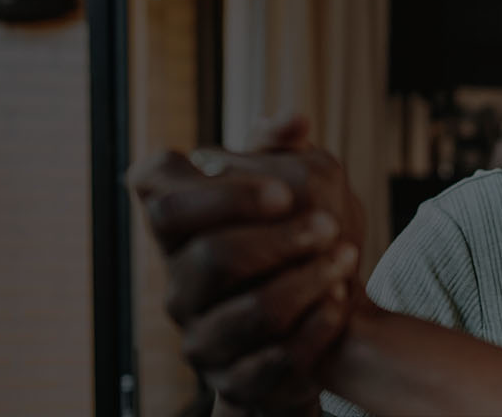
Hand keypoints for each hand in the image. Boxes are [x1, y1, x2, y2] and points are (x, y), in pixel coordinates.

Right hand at [128, 115, 366, 413]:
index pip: (155, 193)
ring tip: (346, 259)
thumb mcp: (283, 196)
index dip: (217, 192)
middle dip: (279, 239)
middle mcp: (178, 285)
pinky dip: (315, 327)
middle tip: (330, 224)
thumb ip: (281, 156)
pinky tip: (342, 303)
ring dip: (306, 281)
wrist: (298, 336)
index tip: (282, 191)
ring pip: (249, 312)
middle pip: (211, 257)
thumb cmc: (285, 251)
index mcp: (180, 230)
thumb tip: (294, 119)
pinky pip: (274, 359)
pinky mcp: (237, 381)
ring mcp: (204, 336)